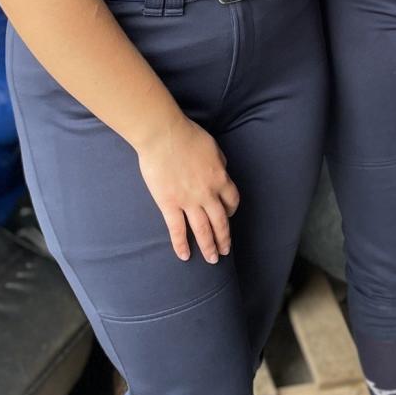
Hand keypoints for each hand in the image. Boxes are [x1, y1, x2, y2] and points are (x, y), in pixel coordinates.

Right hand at [135, 114, 239, 262]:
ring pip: (203, 229)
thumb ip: (219, 162)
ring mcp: (188, 201)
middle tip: (225, 251)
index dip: (231, 210)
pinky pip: (177, 229)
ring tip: (212, 259)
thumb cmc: (188, 135)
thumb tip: (221, 170)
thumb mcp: (213, 147)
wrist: (163, 135)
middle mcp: (208, 194)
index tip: (229, 216)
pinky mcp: (169, 205)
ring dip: (209, 246)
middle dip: (224, 238)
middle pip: (220, 221)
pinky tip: (185, 256)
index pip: (232, 200)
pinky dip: (181, 245)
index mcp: (220, 178)